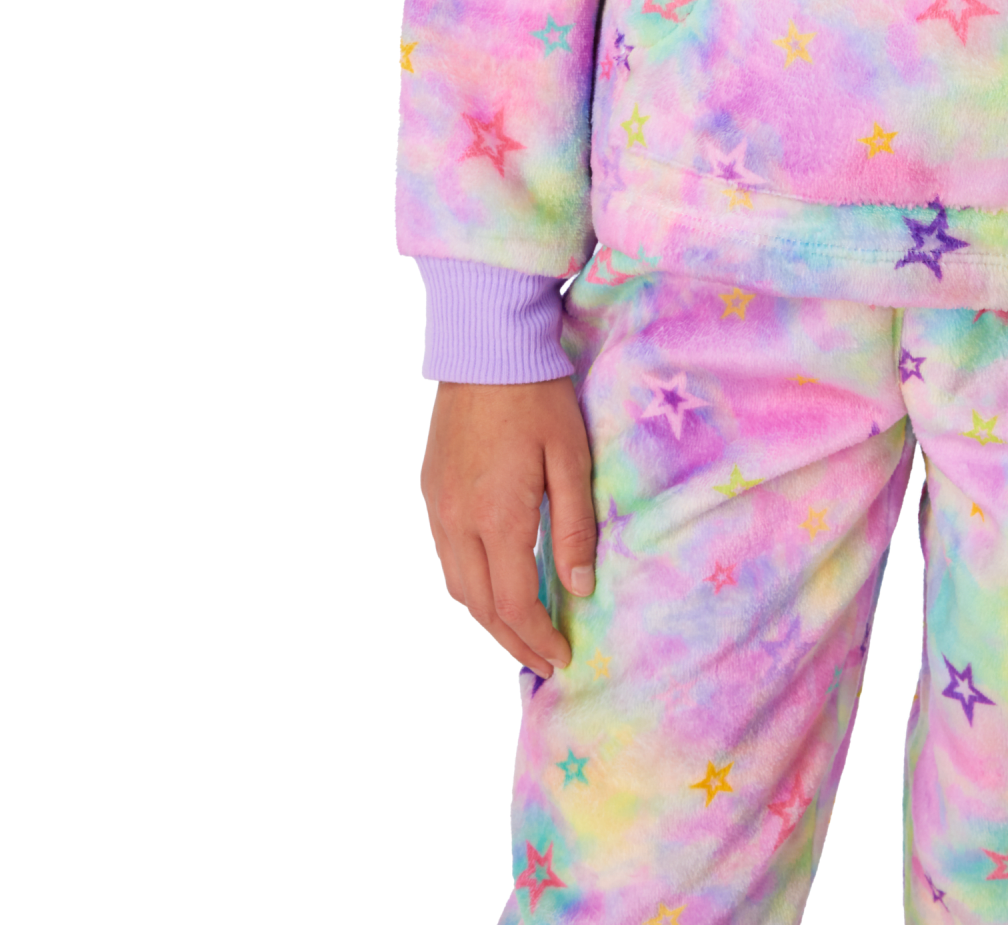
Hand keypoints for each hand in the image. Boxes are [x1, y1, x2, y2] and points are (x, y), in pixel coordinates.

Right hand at [421, 377, 596, 677]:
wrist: (485, 347)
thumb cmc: (538, 397)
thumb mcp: (570, 459)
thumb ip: (574, 528)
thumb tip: (578, 590)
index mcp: (495, 517)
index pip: (513, 602)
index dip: (537, 638)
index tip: (562, 659)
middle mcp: (456, 520)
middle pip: (478, 605)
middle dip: (511, 640)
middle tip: (544, 660)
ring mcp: (436, 506)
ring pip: (455, 585)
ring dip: (487, 616)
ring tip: (522, 631)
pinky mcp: (430, 489)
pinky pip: (445, 555)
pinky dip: (470, 583)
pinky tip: (494, 582)